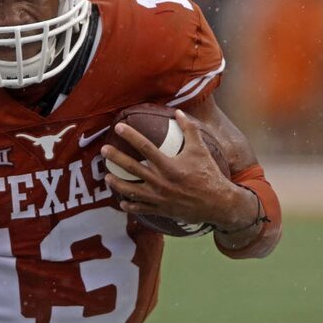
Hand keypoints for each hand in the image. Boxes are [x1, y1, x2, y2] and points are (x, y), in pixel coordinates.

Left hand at [102, 109, 253, 229]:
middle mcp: (161, 182)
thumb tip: (179, 112)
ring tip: (107, 177)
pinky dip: (130, 206)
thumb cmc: (209, 174)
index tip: (119, 127)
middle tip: (103, 150)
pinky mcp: (161, 210)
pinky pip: (141, 208)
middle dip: (115, 158)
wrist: (219, 204)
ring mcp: (159, 198)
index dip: (131, 136)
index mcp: (169, 166)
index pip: (145, 147)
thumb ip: (189, 130)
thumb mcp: (201, 150)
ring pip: (131, 191)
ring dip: (117, 184)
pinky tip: (122, 202)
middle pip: (132, 168)